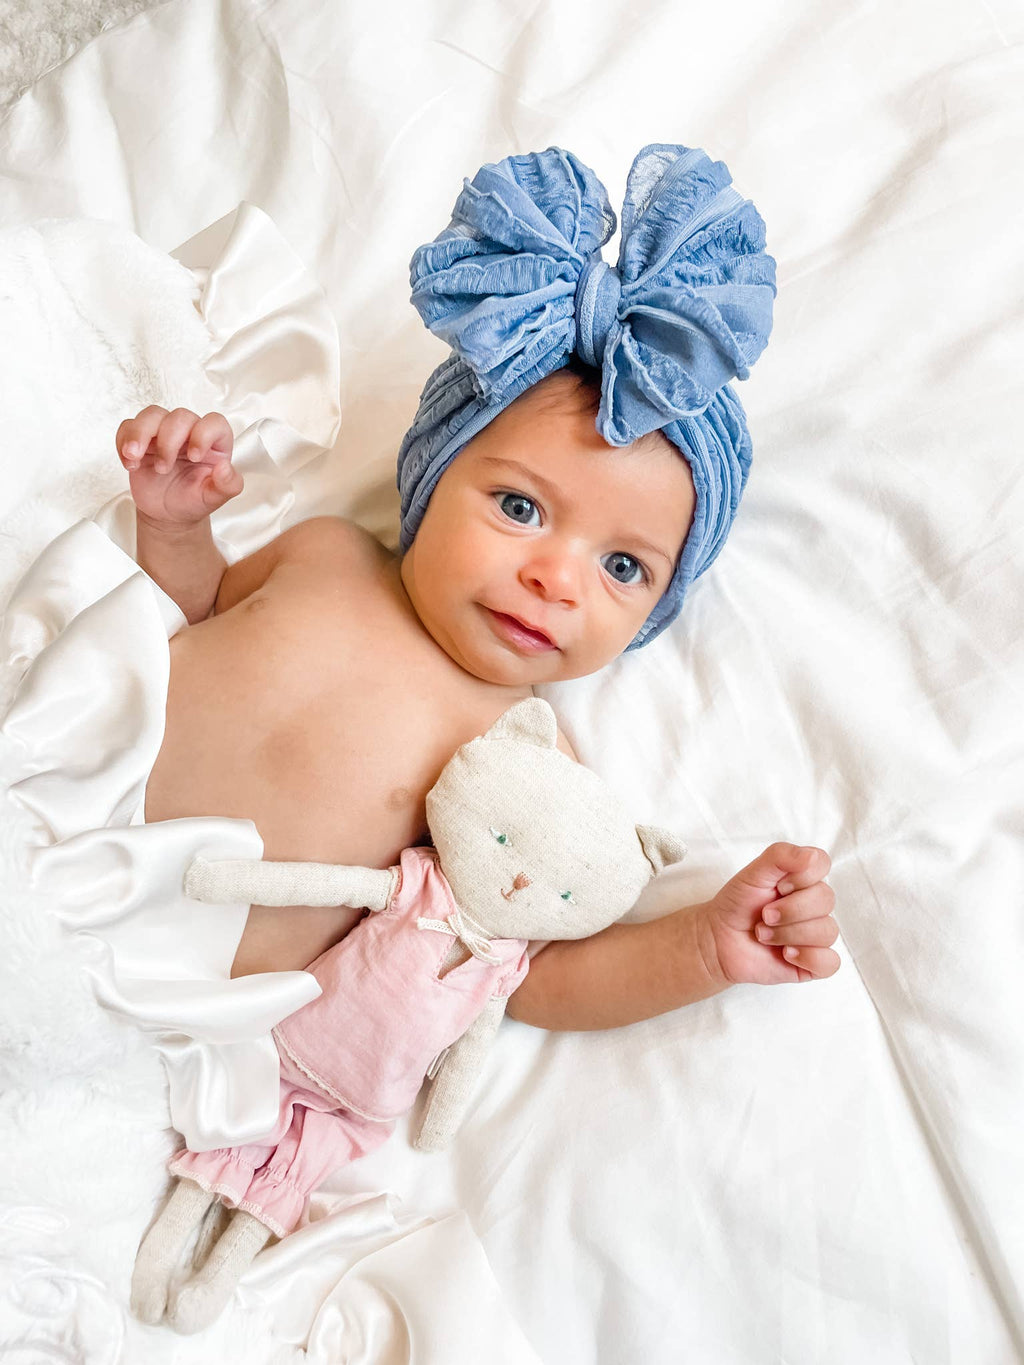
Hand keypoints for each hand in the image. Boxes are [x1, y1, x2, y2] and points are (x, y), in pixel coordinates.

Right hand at [116, 406, 242, 529]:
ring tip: (134, 457)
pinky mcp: (141, 440)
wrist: (168, 515)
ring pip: (152, 415)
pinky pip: (128, 426)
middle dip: (168, 441)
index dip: (203, 434)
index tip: (194, 456)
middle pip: (179, 416)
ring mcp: (164, 434)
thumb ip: (227, 485)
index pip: (214, 422)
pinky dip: (124, 441)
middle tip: (163, 469)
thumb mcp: (213, 498)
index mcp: (214, 444)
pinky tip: (129, 463)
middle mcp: (190, 434)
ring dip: (140, 433)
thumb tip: (225, 468)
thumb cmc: (193, 502)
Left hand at [699, 843, 838, 985]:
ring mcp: (816, 934)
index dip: (800, 877)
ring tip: (764, 935)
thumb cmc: (738, 905)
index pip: (821, 864)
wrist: (719, 940)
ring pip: (827, 931)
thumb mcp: (753, 873)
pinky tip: (785, 954)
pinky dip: (807, 957)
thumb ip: (780, 856)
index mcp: (803, 879)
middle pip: (825, 900)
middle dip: (789, 910)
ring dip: (788, 934)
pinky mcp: (814, 962)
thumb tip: (812, 856)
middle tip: (764, 915)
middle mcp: (814, 905)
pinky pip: (830, 961)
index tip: (777, 886)